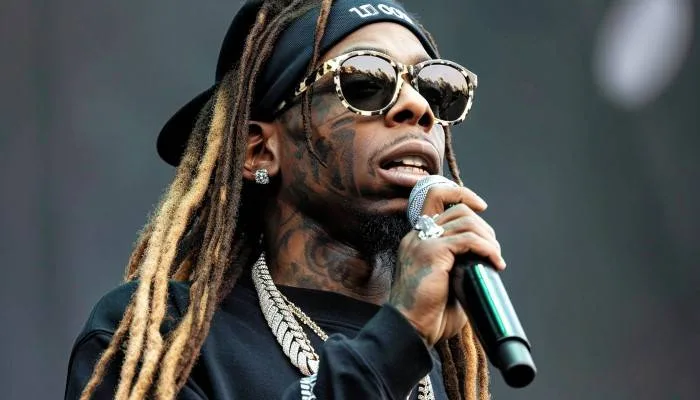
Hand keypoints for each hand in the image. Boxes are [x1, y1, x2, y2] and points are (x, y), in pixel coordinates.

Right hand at [389, 185, 505, 346]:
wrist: (410, 329)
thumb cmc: (429, 315)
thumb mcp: (445, 281)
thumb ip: (458, 264)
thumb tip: (483, 261)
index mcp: (416, 240)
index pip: (435, 196)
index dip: (462, 195)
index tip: (482, 208)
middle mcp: (416, 236)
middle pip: (457, 209)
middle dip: (483, 226)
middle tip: (493, 251)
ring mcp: (422, 242)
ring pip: (465, 221)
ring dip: (488, 238)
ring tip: (495, 258)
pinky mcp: (431, 252)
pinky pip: (467, 239)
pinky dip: (487, 248)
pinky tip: (494, 263)